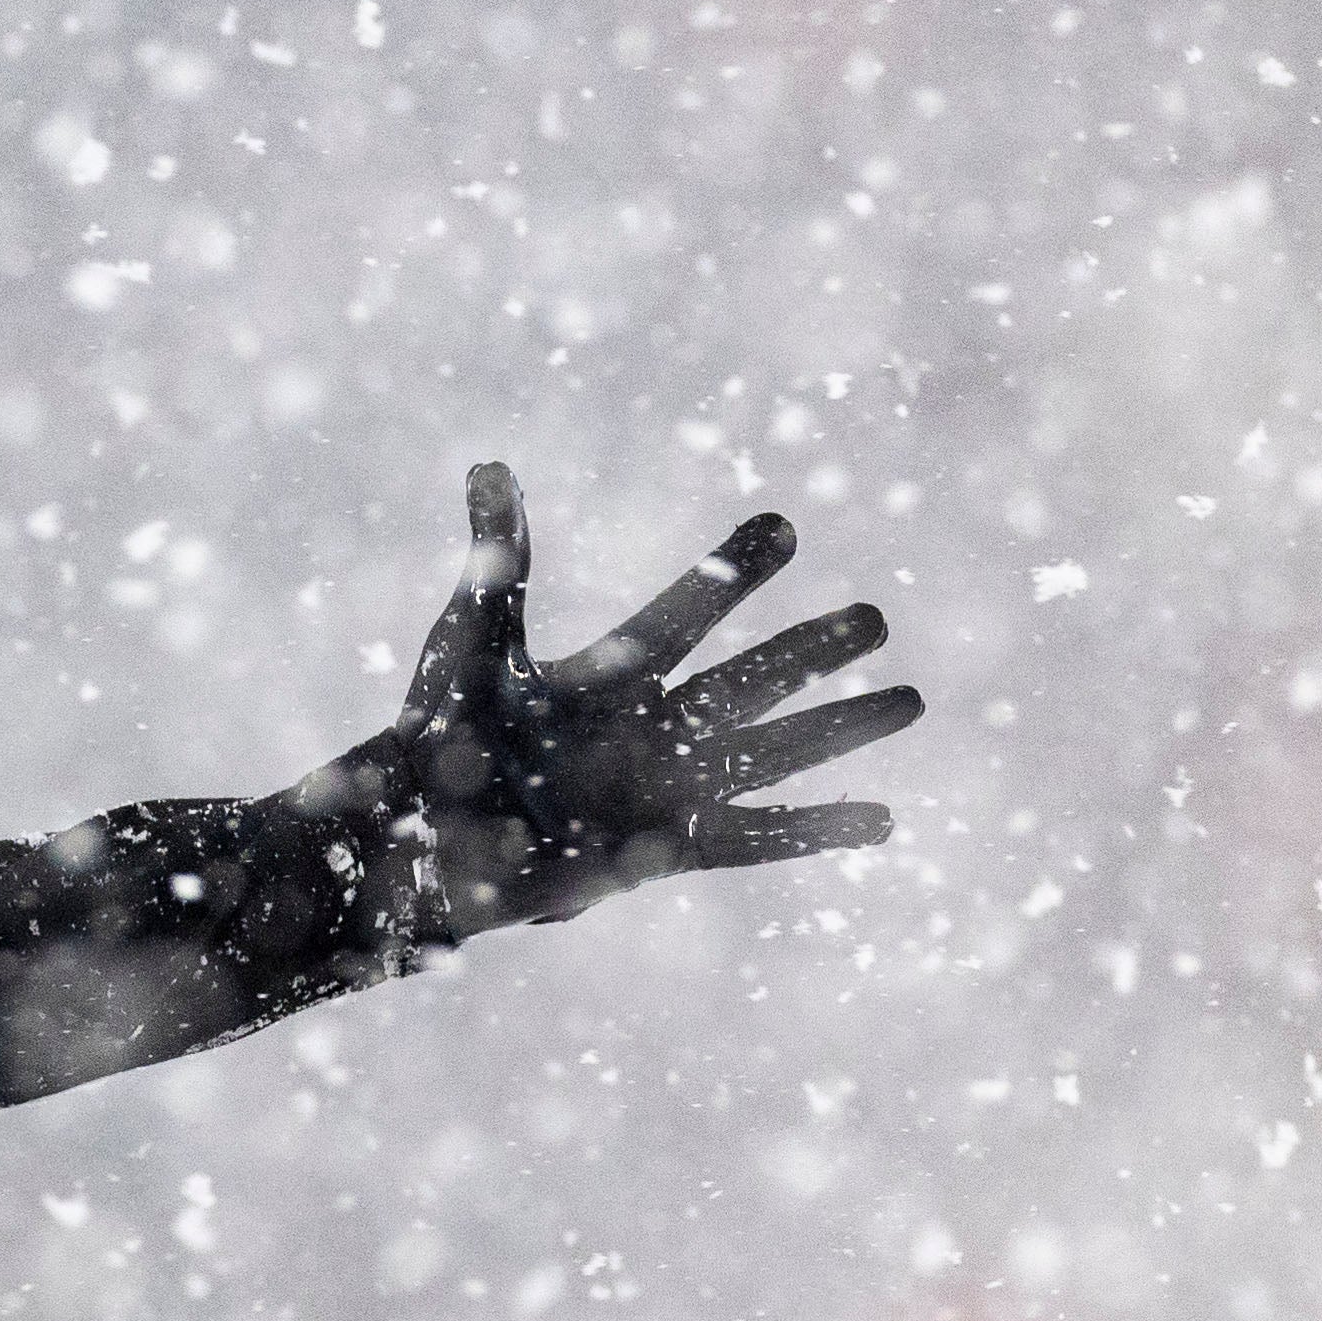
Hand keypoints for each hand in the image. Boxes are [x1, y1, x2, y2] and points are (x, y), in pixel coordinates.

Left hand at [298, 463, 919, 945]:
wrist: (409, 837)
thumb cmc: (436, 736)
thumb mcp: (472, 642)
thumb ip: (500, 561)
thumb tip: (492, 466)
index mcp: (609, 674)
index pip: (688, 610)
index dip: (735, 571)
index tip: (783, 527)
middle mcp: (651, 728)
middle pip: (752, 679)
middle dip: (815, 649)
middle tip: (877, 617)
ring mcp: (662, 790)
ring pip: (775, 752)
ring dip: (842, 728)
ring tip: (912, 700)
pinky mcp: (661, 853)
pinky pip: (755, 839)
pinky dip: (816, 830)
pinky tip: (883, 817)